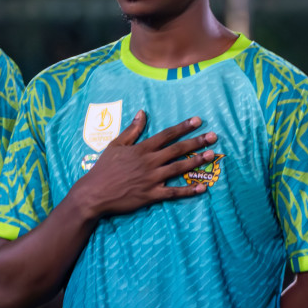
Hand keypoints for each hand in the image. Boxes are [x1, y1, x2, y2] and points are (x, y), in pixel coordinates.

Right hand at [72, 111, 217, 218]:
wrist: (93, 194)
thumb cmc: (103, 169)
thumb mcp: (115, 145)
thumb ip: (132, 130)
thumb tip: (142, 113)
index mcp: (141, 149)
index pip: (166, 135)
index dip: (183, 127)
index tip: (198, 121)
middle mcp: (149, 162)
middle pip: (177, 150)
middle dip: (197, 142)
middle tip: (214, 136)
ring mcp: (152, 179)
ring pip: (178, 168)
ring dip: (196, 161)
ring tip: (211, 155)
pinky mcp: (152, 195)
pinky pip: (173, 192)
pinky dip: (188, 190)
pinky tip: (203, 187)